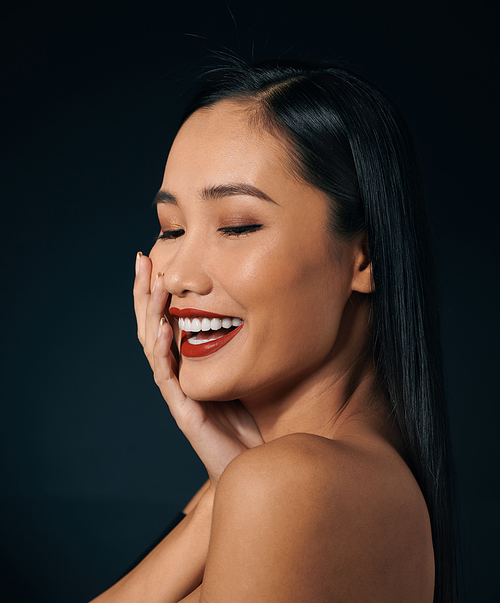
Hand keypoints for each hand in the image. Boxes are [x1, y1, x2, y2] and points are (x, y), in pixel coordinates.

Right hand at [133, 252, 263, 486]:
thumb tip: (235, 311)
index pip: (162, 320)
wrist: (250, 466)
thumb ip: (227, 349)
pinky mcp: (184, 410)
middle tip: (141, 261)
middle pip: (150, 327)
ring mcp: (176, 392)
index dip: (154, 292)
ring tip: (156, 284)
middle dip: (145, 293)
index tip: (150, 259)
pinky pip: (169, 375)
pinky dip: (164, 350)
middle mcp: (174, 375)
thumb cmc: (243, 424)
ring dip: (153, 313)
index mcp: (183, 365)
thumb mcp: (236, 374)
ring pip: (154, 346)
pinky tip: (165, 328)